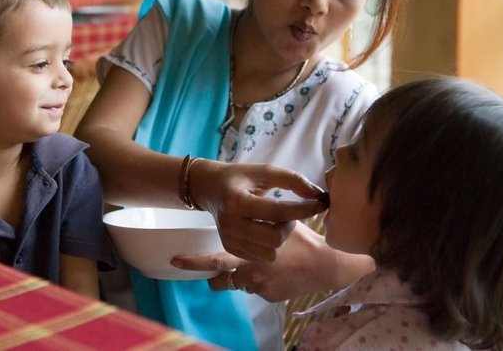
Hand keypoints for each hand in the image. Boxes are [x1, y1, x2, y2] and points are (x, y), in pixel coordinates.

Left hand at [171, 223, 373, 301]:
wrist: (327, 266)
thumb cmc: (305, 239)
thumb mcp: (285, 220)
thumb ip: (268, 216)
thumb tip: (256, 205)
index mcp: (250, 255)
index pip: (216, 261)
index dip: (194, 262)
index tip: (174, 260)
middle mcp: (251, 274)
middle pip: (220, 279)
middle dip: (203, 273)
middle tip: (182, 264)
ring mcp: (260, 287)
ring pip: (238, 281)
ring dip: (239, 274)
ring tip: (250, 263)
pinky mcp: (269, 296)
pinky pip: (255, 287)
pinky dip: (260, 279)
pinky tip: (275, 271)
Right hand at [189, 161, 327, 261]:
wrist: (210, 188)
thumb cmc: (241, 177)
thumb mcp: (265, 171)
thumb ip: (292, 180)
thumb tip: (318, 195)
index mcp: (237, 201)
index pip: (278, 211)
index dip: (305, 208)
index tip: (321, 203)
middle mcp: (231, 224)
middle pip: (275, 239)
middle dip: (289, 226)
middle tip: (289, 214)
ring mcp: (229, 239)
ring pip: (270, 253)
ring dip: (280, 238)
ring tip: (277, 222)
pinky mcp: (231, 248)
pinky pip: (261, 257)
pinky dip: (270, 245)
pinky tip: (266, 229)